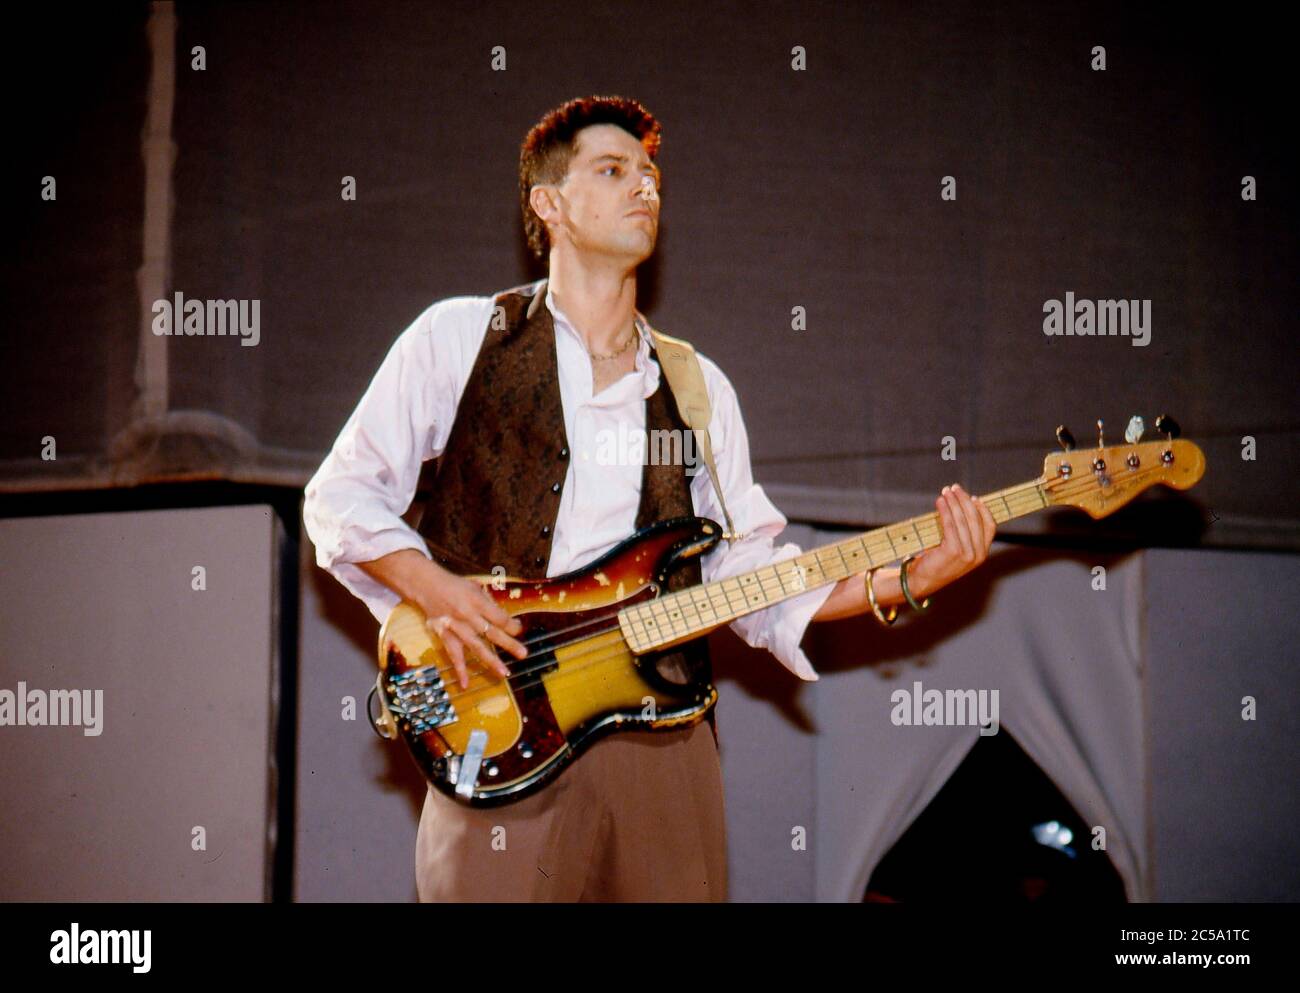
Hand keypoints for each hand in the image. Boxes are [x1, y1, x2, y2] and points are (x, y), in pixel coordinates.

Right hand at [420, 567, 527, 689]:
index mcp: (476, 601)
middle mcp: (467, 615)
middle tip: (523, 654)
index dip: (511, 625)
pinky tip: (466, 684)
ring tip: (504, 673)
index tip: (519, 630)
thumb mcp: (475, 587)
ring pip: (475, 647)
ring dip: (491, 660)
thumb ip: (490, 604)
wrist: (426, 585)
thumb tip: (506, 620)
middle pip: (491, 633)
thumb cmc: (455, 585)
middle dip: (509, 644)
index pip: (499, 618)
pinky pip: (454, 655)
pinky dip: (459, 669)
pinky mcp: (444, 635)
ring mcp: (455, 627)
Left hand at [909, 484, 995, 595]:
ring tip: (946, 491)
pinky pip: (950, 525)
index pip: (989, 526)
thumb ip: (963, 533)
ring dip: (953, 502)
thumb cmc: (936, 561)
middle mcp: (978, 555)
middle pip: (975, 519)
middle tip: (954, 488)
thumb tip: (960, 505)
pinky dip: (945, 510)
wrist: (921, 581)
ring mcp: (967, 554)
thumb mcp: (956, 548)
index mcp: (982, 553)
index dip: (982, 509)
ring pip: (962, 520)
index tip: (973, 497)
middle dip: (964, 500)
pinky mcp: (953, 551)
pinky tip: (940, 501)